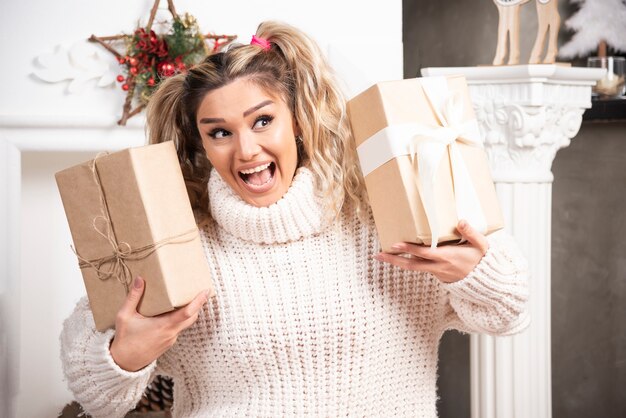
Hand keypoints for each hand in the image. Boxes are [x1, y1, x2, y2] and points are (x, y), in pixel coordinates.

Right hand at [109, 276, 209, 371]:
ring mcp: (171, 339)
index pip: (187, 313)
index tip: (206, 291)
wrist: (124, 363)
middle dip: (197, 304)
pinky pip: (178, 328)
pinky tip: (170, 312)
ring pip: (186, 323)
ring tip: (184, 298)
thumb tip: (140, 279)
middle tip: (198, 290)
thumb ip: (133, 297)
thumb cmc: (125, 340)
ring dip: (188, 311)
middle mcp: (171, 333)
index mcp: (164, 326)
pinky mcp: (168, 342)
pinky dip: (179, 319)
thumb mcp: (125, 316)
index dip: (199, 301)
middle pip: (192, 317)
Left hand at [373, 220, 488, 282]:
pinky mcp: (438, 275)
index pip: (424, 253)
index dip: (409, 249)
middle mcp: (439, 267)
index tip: (395, 244)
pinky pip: (422, 268)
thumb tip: (460, 220)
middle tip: (377, 255)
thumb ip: (471, 232)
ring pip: (414, 267)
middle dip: (393, 260)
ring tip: (384, 254)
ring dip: (398, 261)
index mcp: (447, 258)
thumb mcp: (482, 245)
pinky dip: (411, 262)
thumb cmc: (483, 261)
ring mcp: (437, 273)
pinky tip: (401, 256)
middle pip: (411, 264)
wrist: (487, 283)